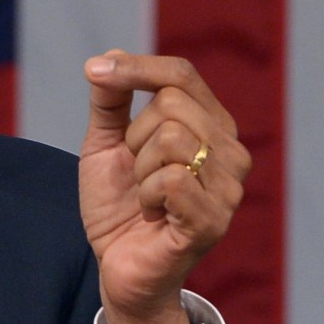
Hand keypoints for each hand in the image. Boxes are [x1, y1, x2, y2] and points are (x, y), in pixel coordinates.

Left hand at [78, 51, 250, 323]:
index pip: (181, 74)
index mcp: (210, 126)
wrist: (118, 266)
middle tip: (137, 173)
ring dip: (140, 169)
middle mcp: (230, 152)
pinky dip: (146, 195)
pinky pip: (171, 179)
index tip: (93, 70)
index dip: (136, 67)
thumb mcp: (106, 143)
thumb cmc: (119, 205)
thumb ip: (110, 99)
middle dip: (135, 136)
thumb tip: (108, 57)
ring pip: (172, 139)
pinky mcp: (214, 220)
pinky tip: (152, 215)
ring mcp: (228, 187)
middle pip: (172, 103)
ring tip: (146, 196)